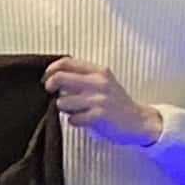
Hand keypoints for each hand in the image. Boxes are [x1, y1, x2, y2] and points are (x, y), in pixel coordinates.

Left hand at [45, 59, 164, 148]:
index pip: (66, 62)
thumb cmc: (116, 102)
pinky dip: (74, 121)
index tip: (46, 78)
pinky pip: (72, 119)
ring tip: (75, 110)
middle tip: (51, 93)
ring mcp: (99, 99)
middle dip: (50, 86)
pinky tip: (84, 120)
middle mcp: (98, 82)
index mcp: (98, 71)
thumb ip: (82, 77)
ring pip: (62, 102)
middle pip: (59, 78)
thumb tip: (54, 77)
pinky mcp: (99, 115)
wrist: (138, 120)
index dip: (50, 70)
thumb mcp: (102, 82)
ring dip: (64, 108)